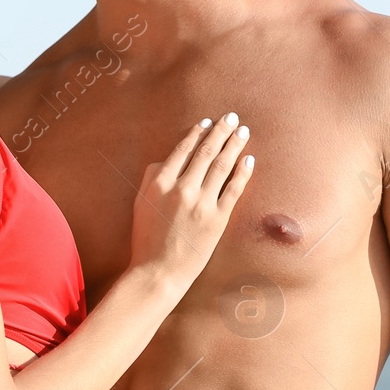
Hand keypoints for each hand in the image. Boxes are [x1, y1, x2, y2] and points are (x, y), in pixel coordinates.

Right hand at [128, 114, 254, 287]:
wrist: (158, 271)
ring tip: (243, 132)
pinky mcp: (217, 219)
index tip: (208, 122)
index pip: (183, 149)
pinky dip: (242, 172)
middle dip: (221, 131)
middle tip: (232, 117)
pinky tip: (248, 159)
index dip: (198, 133)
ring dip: (234, 145)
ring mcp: (201, 203)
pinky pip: (234, 189)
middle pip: (206, 152)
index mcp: (160, 182)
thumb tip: (168, 158)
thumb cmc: (146, 237)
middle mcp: (182, 188)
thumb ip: (152, 177)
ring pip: (222, 166)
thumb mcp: (140, 202)